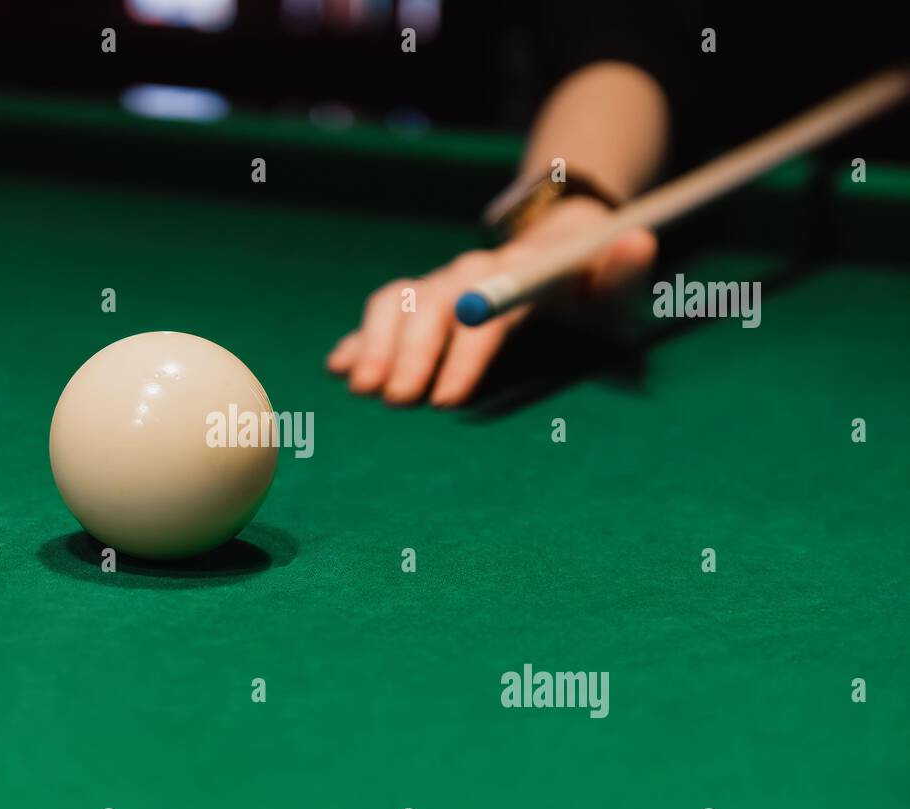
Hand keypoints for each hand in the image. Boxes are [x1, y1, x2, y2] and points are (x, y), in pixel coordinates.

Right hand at [326, 196, 657, 405]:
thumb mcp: (618, 291)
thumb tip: (636, 240)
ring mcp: (444, 281)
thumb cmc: (592, 291)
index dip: (465, 356)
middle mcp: (474, 272)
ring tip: (360, 388)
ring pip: (399, 301)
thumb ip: (624, 274)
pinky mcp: (423, 296)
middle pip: (433, 306)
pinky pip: (384, 309)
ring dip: (377, 344)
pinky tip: (338, 365)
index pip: (488, 312)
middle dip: (412, 355)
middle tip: (396, 401)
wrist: (561, 251)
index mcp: (522, 272)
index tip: (446, 400)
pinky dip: (361, 336)